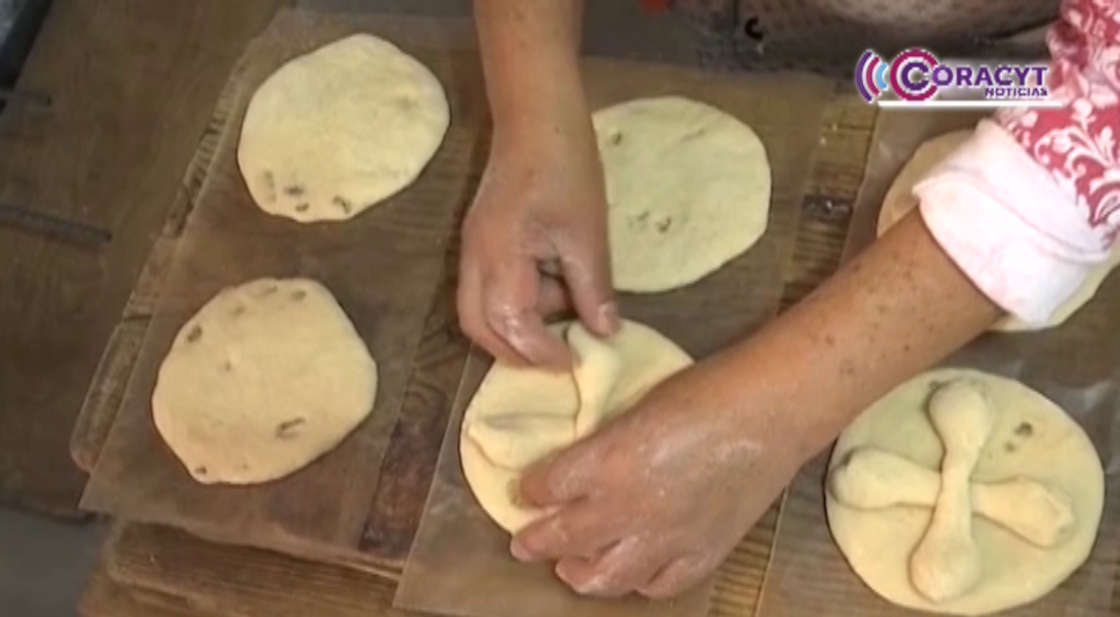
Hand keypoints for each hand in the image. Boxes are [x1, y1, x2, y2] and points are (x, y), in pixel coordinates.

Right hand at [458, 124, 618, 366]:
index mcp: (499, 255)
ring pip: (480, 310)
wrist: (538, 117)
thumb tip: (605, 333)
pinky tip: (553, 289)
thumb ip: (592, 289)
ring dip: (518, 325)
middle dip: (515, 351)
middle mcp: (475, 257)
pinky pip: (489, 288)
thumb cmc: (566, 168)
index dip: (540, 351)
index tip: (573, 362)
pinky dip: (517, 303)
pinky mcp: (481, 240)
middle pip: (478, 327)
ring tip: (565, 311)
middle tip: (557, 357)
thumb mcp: (587, 234)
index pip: (510, 324)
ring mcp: (473, 248)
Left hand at [510, 350, 804, 597]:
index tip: (528, 491)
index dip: (532, 490)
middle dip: (536, 542)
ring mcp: (666, 538)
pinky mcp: (701, 554)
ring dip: (580, 574)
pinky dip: (640, 583)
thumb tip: (584, 466)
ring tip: (570, 569)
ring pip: (605, 577)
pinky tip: (633, 575)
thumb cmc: (705, 391)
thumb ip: (606, 445)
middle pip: (564, 538)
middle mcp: (628, 507)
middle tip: (524, 544)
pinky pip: (659, 586)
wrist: (771, 411)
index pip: (547, 487)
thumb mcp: (636, 410)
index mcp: (608, 460)